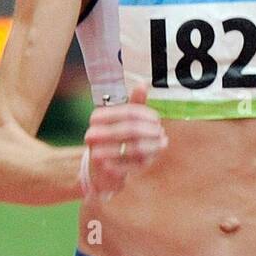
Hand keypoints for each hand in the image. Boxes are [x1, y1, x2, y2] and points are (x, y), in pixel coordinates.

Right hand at [81, 81, 167, 199]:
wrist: (98, 170)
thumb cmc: (112, 140)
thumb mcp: (120, 120)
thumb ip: (132, 104)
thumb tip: (143, 84)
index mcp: (97, 117)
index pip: (128, 112)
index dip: (147, 115)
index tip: (157, 119)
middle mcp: (94, 134)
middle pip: (132, 129)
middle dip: (151, 131)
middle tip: (161, 132)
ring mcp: (99, 154)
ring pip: (135, 147)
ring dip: (154, 145)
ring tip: (162, 143)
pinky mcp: (108, 171)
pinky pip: (135, 164)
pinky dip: (148, 159)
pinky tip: (153, 156)